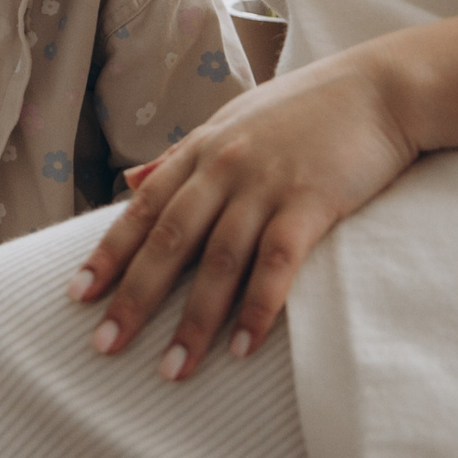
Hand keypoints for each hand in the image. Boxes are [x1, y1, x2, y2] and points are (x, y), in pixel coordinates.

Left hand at [68, 45, 419, 379]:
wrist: (379, 88)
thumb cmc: (305, 108)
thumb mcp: (231, 121)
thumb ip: (179, 156)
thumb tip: (129, 180)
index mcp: (200, 150)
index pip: (142, 208)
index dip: (109, 253)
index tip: (77, 296)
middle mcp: (223, 167)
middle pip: (168, 241)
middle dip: (134, 297)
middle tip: (105, 345)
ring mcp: (266, 185)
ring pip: (218, 261)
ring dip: (194, 321)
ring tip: (173, 369)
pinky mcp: (311, 202)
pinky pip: (277, 263)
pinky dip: (257, 308)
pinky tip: (242, 349)